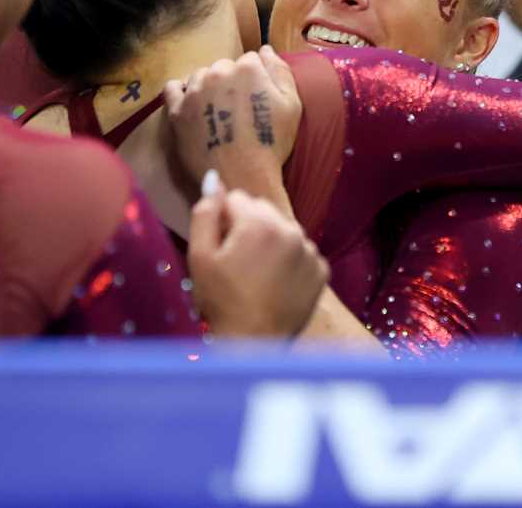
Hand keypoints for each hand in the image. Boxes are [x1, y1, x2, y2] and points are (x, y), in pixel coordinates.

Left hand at [164, 46, 300, 197]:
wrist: (243, 176)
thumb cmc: (271, 143)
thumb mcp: (292, 105)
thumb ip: (280, 71)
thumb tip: (265, 49)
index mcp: (247, 68)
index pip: (249, 61)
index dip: (254, 80)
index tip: (256, 99)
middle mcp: (217, 72)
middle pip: (223, 67)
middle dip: (230, 82)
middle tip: (237, 109)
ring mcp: (194, 91)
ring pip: (199, 76)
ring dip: (207, 87)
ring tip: (216, 111)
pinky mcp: (177, 110)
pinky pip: (172, 88)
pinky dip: (180, 93)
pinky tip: (190, 105)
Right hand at [187, 171, 327, 337]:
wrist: (253, 344)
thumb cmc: (221, 300)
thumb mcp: (200, 255)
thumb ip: (206, 211)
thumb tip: (214, 177)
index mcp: (260, 222)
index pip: (236, 198)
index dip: (223, 223)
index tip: (221, 250)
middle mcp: (291, 230)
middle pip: (262, 210)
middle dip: (248, 227)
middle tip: (238, 263)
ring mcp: (310, 251)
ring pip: (282, 229)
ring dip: (270, 242)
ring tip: (256, 275)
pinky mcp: (321, 270)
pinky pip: (300, 251)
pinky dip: (289, 261)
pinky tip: (275, 283)